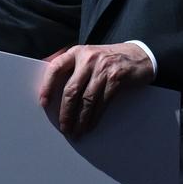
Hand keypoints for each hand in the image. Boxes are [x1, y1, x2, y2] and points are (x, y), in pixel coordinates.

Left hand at [38, 43, 154, 135]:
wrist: (139, 55)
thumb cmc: (108, 59)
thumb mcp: (88, 56)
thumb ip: (72, 68)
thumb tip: (52, 90)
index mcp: (77, 52)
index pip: (56, 68)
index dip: (47, 86)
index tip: (43, 103)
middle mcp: (88, 58)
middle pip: (71, 89)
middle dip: (66, 111)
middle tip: (63, 126)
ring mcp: (103, 68)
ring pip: (87, 99)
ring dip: (80, 119)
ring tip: (76, 131)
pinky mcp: (117, 78)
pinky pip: (102, 102)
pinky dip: (94, 117)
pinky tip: (90, 125)